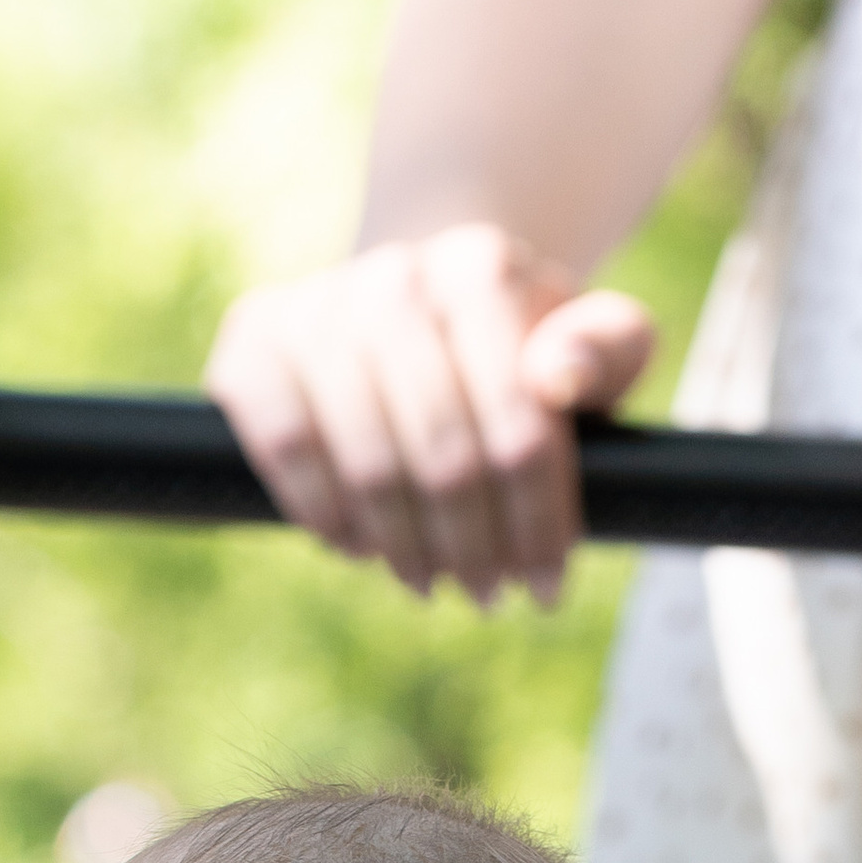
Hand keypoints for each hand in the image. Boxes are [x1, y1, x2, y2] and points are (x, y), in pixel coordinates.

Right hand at [206, 224, 653, 602]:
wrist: (411, 307)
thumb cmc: (513, 348)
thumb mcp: (591, 345)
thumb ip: (610, 350)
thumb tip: (559, 377)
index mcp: (481, 270)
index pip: (520, 428)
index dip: (538, 523)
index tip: (549, 583)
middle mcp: (394, 276)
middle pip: (444, 459)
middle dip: (474, 547)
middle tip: (487, 592)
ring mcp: (316, 306)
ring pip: (368, 466)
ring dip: (403, 547)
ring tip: (428, 580)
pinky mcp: (251, 343)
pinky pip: (285, 450)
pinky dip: (323, 515)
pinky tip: (356, 547)